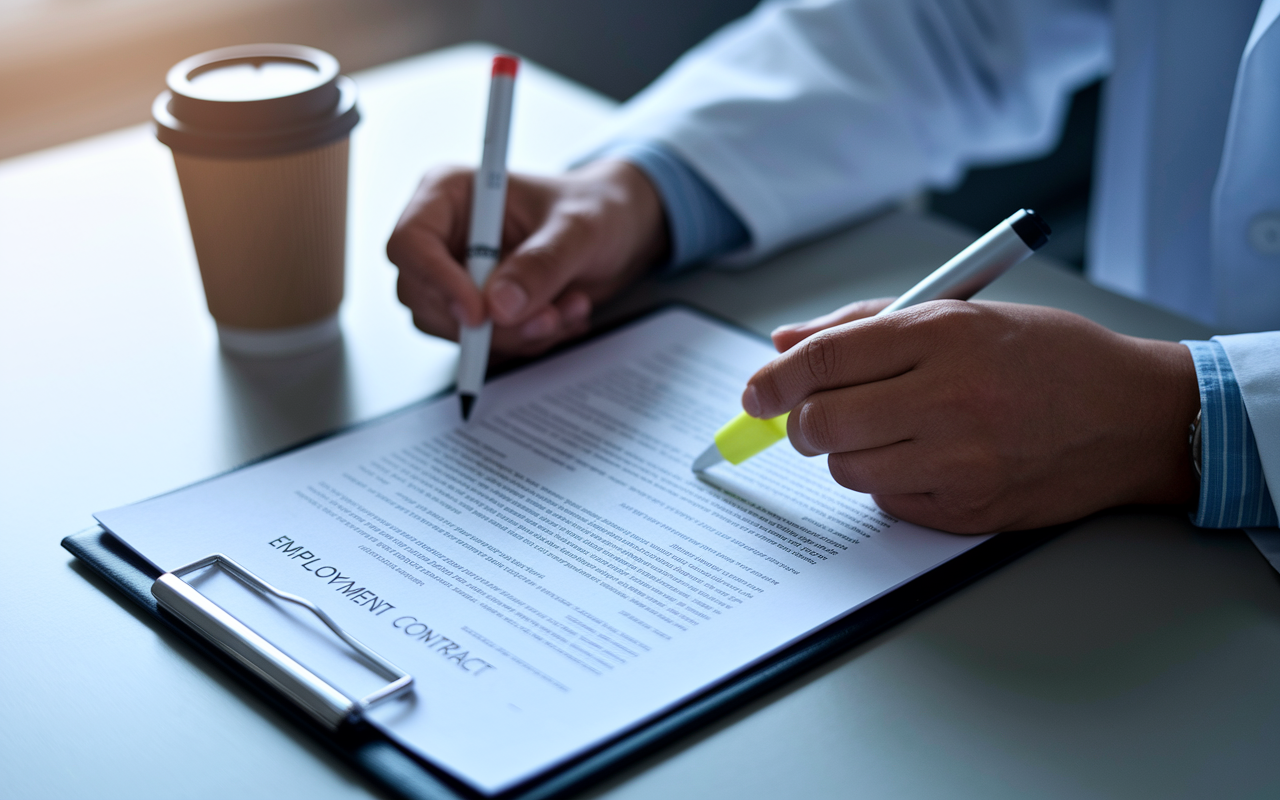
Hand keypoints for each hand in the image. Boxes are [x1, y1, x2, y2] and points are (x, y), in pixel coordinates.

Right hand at [387, 159, 667, 356]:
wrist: (617, 232)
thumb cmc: (596, 209)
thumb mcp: (580, 228)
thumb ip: (542, 263)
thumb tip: (499, 305)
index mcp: (450, 195)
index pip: (410, 243)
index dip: (437, 282)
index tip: (478, 313)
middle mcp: (444, 237)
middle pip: (425, 297)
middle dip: (488, 321)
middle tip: (546, 317)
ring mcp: (456, 276)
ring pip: (453, 329)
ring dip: (514, 334)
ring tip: (566, 310)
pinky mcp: (476, 309)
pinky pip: (481, 344)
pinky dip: (525, 340)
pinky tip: (560, 315)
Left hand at [745, 300, 1200, 532]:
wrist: (1132, 417)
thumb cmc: (1048, 358)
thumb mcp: (960, 314)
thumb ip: (864, 327)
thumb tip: (786, 345)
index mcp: (942, 335)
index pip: (823, 360)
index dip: (774, 380)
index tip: (756, 392)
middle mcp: (947, 397)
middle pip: (822, 422)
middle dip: (802, 422)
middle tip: (814, 417)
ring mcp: (959, 460)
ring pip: (847, 468)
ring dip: (847, 452)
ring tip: (890, 430)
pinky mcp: (967, 508)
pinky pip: (887, 500)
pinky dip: (888, 480)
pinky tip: (926, 457)